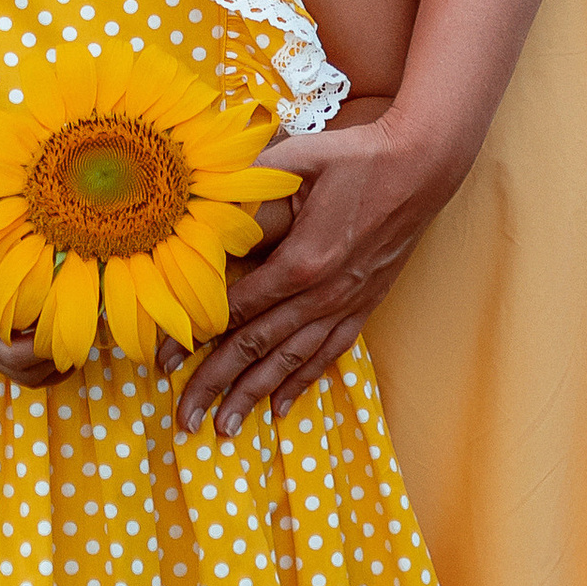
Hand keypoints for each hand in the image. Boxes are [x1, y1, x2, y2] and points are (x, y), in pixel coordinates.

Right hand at [0, 212, 63, 388]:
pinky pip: (17, 376)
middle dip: (50, 349)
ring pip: (18, 374)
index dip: (33, 317)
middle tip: (78, 327)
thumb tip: (43, 219)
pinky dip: (45, 373)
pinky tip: (65, 357)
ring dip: (51, 366)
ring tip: (76, 343)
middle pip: (12, 357)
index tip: (62, 301)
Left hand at [173, 110, 467, 437]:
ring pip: (291, 361)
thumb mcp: (297, 159)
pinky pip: (329, 353)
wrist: (423, 166)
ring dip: (255, 396)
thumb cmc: (356, 155)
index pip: (236, 309)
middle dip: (216, 384)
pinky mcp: (365, 305)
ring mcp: (346, 302)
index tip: (163, 362)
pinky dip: (302, 382)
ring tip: (225, 430)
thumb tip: (207, 210)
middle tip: (184, 416)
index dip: (196, 338)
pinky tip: (280, 408)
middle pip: (258, 347)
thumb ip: (251, 188)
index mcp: (303, 260)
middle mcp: (324, 292)